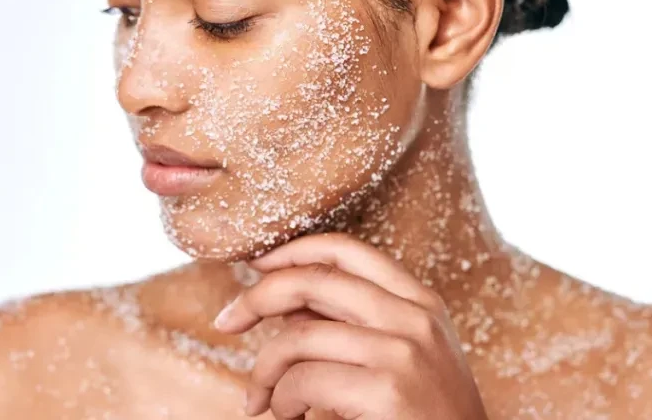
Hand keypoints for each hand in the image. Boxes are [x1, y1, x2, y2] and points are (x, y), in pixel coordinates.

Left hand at [213, 233, 489, 419]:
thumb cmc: (424, 419)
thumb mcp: (400, 359)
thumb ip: (349, 326)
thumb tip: (284, 305)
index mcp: (420, 302)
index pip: (347, 249)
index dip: (292, 250)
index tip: (256, 266)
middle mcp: (415, 318)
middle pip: (313, 280)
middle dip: (256, 296)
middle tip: (226, 321)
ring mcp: (404, 353)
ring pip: (297, 338)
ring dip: (264, 373)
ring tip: (263, 403)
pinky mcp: (387, 391)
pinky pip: (303, 382)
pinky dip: (282, 403)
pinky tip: (291, 419)